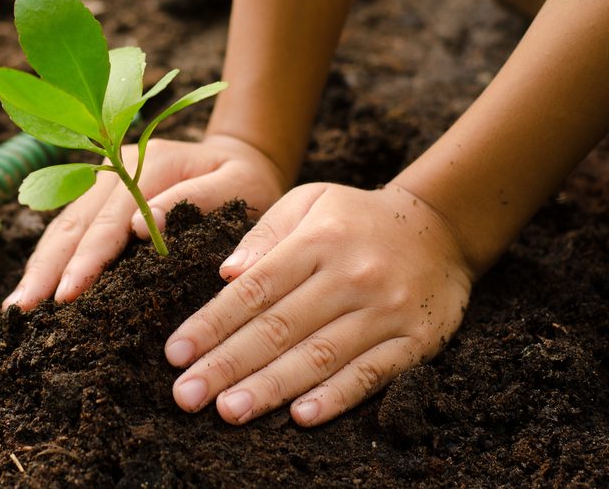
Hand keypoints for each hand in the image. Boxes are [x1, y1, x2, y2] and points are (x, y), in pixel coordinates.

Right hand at [2, 134, 286, 309]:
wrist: (242, 157)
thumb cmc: (247, 182)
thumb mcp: (238, 186)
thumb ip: (196, 199)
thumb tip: (142, 226)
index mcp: (150, 164)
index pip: (110, 220)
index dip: (87, 259)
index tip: (68, 294)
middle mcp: (116, 167)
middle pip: (74, 222)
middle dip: (47, 269)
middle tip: (23, 311)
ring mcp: (103, 179)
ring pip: (62, 225)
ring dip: (39, 266)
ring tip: (17, 307)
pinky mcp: (99, 195)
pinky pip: (68, 228)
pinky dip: (49, 258)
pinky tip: (34, 287)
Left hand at [164, 182, 474, 426]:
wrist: (441, 227)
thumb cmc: (356, 218)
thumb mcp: (309, 201)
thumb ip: (264, 234)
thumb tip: (226, 273)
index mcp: (317, 241)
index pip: (254, 289)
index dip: (211, 323)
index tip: (175, 353)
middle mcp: (350, 276)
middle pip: (279, 328)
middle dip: (227, 364)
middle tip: (187, 396)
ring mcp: (386, 311)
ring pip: (319, 356)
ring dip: (271, 387)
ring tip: (229, 410)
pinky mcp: (416, 340)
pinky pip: (371, 374)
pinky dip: (337, 397)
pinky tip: (302, 416)